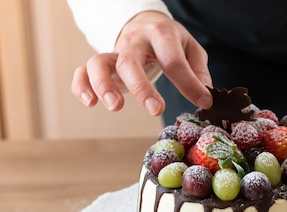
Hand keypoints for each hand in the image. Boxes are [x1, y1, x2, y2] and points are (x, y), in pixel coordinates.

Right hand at [70, 11, 212, 115]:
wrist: (144, 26)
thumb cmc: (171, 43)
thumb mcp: (191, 50)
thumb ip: (198, 71)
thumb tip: (205, 96)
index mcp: (161, 34)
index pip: (173, 60)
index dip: (189, 84)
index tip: (202, 103)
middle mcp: (134, 41)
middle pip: (130, 61)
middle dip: (142, 88)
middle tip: (157, 110)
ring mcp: (114, 52)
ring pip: (100, 63)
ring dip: (104, 85)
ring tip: (115, 107)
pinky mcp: (102, 64)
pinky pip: (82, 72)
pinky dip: (81, 86)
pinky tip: (90, 103)